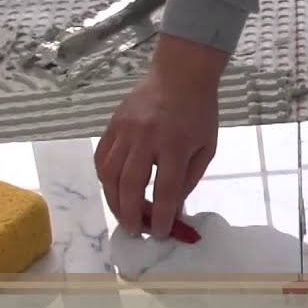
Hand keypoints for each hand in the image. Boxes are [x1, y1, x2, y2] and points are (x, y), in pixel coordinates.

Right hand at [95, 34, 226, 239]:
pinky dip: (104, 178)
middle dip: (130, 214)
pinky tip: (112, 189)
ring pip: (109, 174)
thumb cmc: (200, 112)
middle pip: (130, 185)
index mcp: (175, 144)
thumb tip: (172, 209)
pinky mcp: (112, 125)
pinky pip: (101, 158)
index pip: (165, 189)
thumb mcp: (206, 146)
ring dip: (113, 200)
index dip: (160, 216)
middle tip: (135, 231)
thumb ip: (189, 178)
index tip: (159, 233)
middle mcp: (146, 138)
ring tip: (123, 215)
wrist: (180, 74)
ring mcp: (125, 131)